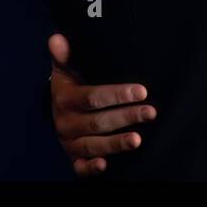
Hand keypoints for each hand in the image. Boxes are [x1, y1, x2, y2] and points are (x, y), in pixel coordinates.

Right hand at [48, 33, 155, 175]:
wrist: (55, 108)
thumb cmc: (69, 84)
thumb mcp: (65, 68)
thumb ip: (64, 54)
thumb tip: (57, 38)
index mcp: (65, 99)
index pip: (93, 97)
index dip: (118, 95)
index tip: (142, 91)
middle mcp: (65, 122)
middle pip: (98, 122)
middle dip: (126, 117)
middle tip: (151, 112)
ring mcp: (69, 142)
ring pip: (93, 145)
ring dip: (116, 143)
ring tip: (138, 139)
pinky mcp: (73, 157)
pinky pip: (79, 167)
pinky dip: (91, 168)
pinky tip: (106, 165)